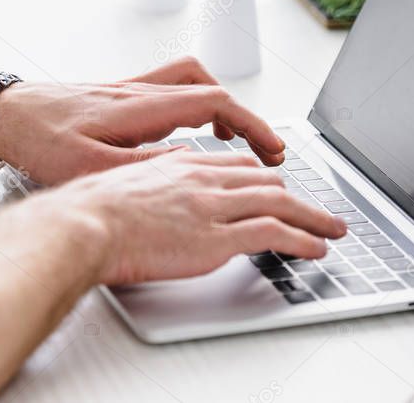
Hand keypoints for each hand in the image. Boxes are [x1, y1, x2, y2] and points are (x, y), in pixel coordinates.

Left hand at [0, 57, 285, 184]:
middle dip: (245, 117)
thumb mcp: (88, 167)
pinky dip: (193, 103)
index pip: (214, 101)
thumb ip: (142, 168)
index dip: (252, 124)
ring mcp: (129, 89)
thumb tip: (188, 163)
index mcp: (139, 107)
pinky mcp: (116, 95)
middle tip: (264, 149)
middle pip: (210, 87)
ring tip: (233, 140)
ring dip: (221, 105)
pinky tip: (186, 131)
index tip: (273, 149)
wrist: (2, 114)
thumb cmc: (37, 141)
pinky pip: (170, 88)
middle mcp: (139, 91)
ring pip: (191, 81)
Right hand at [33, 150, 346, 284]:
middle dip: (296, 195)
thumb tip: (157, 197)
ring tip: (332, 229)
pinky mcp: (216, 237)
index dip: (261, 176)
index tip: (275, 184)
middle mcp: (202, 179)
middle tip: (317, 207)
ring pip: (279, 201)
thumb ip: (149, 185)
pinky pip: (273, 232)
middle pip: (264, 180)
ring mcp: (212, 206)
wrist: (80, 225)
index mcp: (180, 166)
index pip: (235, 165)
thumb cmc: (88, 212)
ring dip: (313, 216)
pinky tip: (316, 247)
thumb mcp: (122, 185)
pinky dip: (302, 239)